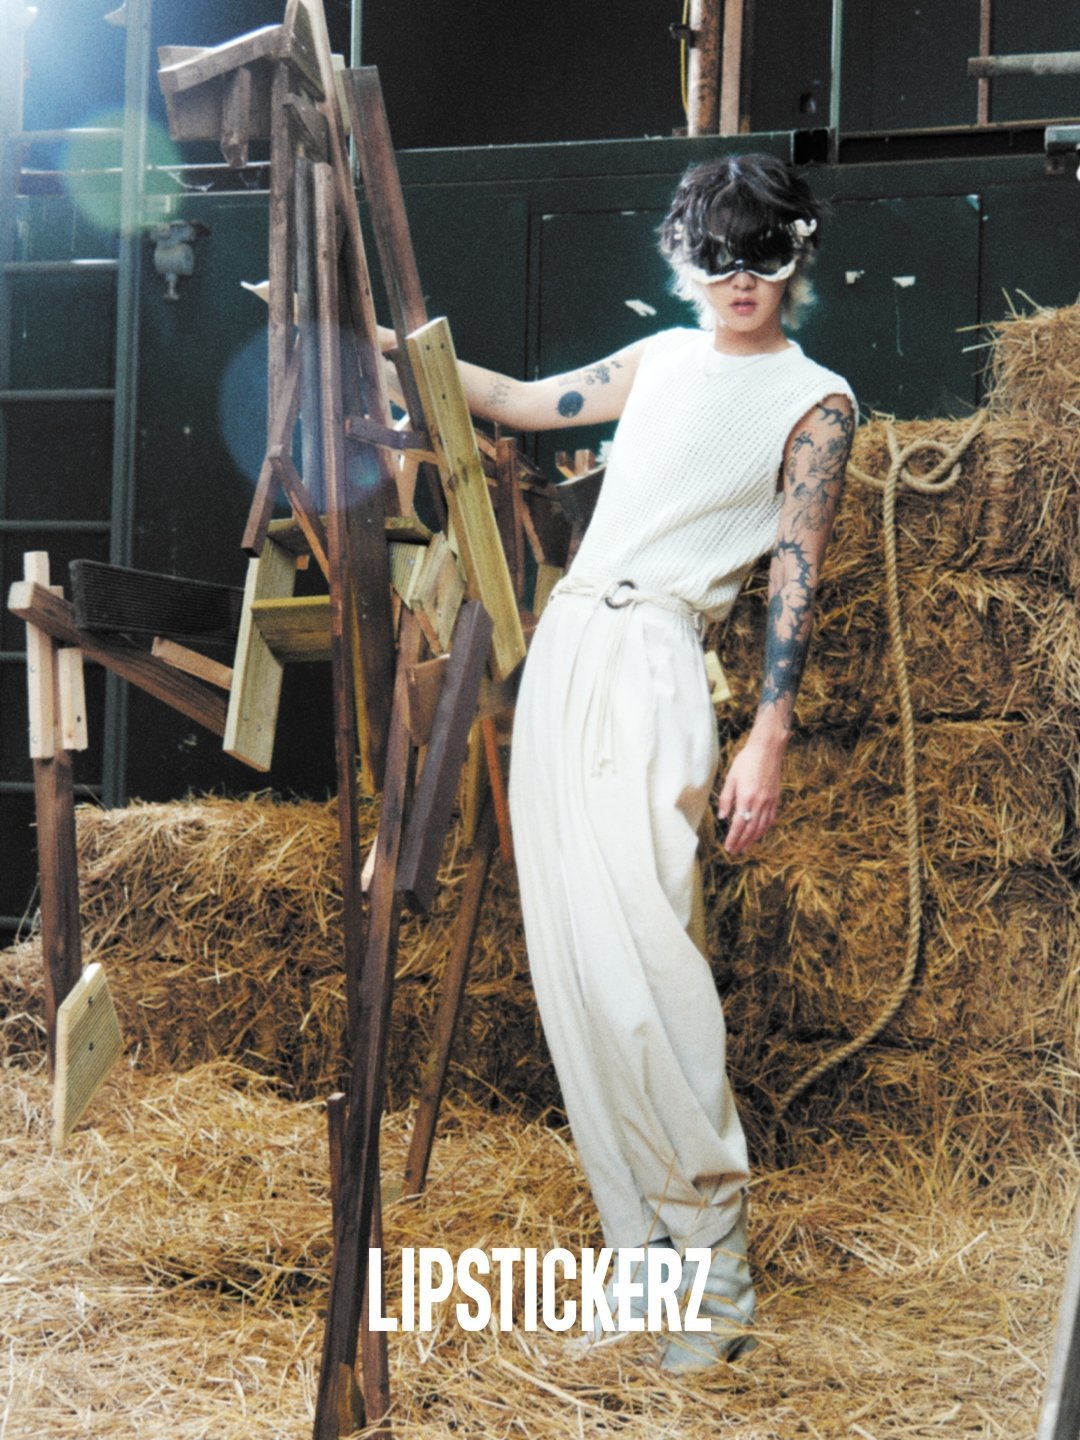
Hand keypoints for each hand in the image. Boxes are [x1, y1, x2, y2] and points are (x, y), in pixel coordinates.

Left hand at [716, 730, 783, 855]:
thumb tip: (723, 817)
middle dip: (742, 842)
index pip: (738, 824)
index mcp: (746, 798)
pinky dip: (764, 829)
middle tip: (735, 852)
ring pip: (761, 826)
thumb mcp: (730, 778)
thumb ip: (726, 799)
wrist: (767, 750)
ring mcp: (769, 801)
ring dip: (753, 839)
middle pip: (750, 829)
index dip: (733, 838)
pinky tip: (759, 833)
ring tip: (745, 847)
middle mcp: (759, 802)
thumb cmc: (746, 761)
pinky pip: (771, 819)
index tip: (728, 848)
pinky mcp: (775, 798)